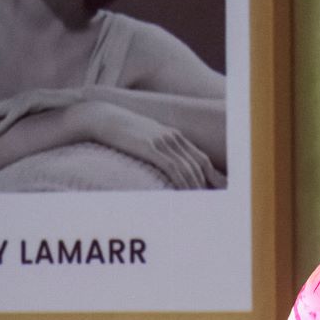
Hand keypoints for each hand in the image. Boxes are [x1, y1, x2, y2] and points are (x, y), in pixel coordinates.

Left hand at [0, 87, 84, 135]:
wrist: (88, 104)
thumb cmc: (69, 114)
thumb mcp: (46, 120)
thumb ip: (34, 125)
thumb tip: (27, 137)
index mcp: (22, 104)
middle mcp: (21, 99)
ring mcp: (28, 99)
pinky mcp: (36, 103)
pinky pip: (17, 115)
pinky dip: (5, 124)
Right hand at [78, 102, 220, 188]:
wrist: (102, 117)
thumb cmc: (121, 130)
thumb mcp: (145, 136)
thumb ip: (159, 147)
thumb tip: (165, 163)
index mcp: (174, 135)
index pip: (200, 158)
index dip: (211, 174)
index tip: (216, 190)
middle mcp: (173, 137)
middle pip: (198, 164)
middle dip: (207, 184)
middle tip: (211, 200)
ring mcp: (162, 141)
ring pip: (188, 168)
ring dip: (195, 187)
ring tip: (199, 202)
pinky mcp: (151, 147)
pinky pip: (173, 167)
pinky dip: (182, 181)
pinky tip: (184, 193)